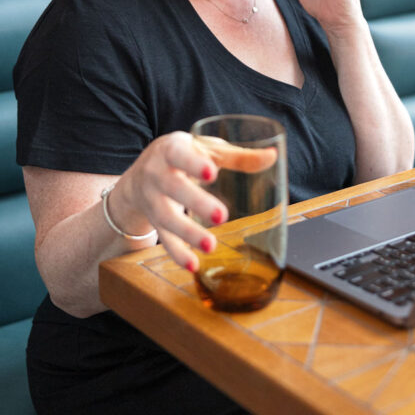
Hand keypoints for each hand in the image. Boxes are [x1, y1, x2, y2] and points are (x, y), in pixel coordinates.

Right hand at [115, 132, 275, 271]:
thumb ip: (237, 156)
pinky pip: (164, 239)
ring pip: (166, 217)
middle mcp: (157, 174)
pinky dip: (177, 253)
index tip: (211, 173)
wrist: (141, 172)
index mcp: (171, 149)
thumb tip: (272, 156)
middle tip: (221, 216)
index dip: (193, 164)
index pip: (179, 154)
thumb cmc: (184, 156)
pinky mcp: (154, 221)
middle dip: (195, 202)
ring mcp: (152, 199)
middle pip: (173, 188)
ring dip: (188, 233)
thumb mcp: (206, 149)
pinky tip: (192, 265)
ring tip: (210, 246)